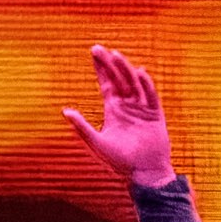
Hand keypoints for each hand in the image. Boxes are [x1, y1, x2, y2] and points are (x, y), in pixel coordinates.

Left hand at [61, 45, 175, 191]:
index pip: (106, 84)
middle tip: (99, 49)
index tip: (94, 52)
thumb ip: (82, 127)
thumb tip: (64, 111)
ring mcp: (142, 109)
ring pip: (134, 84)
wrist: (144, 173)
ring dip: (125, 70)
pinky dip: (147, 85)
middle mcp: (127, 106)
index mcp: (113, 110)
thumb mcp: (97, 143)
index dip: (100, 68)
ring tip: (116, 56)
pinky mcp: (156, 115)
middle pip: (118, 79)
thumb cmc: (119, 162)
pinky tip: (140, 73)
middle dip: (110, 64)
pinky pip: (151, 97)